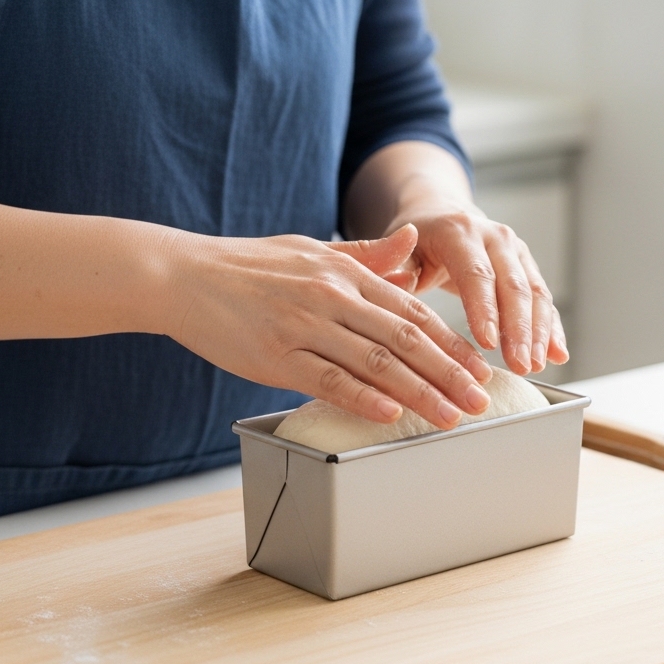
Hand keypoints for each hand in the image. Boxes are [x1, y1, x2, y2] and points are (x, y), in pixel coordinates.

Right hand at [163, 225, 493, 427]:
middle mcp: (331, 297)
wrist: (183, 274)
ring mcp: (302, 326)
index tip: (479, 368)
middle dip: (449, 373)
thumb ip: (366, 255)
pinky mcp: (273, 355)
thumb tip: (411, 247)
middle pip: (405, 340)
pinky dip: (361, 396)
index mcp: (344, 272)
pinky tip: (388, 412)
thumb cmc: (247, 265)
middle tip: (480, 400)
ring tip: (449, 416)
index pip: (413, 312)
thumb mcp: (312, 249)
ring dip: (418, 392)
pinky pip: (325, 378)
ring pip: (374, 362)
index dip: (452, 343)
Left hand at [390, 207, 568, 374]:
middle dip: (520, 329)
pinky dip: (552, 328)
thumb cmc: (414, 241)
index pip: (476, 273)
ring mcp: (516, 252)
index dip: (484, 309)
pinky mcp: (528, 267)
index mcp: (459, 231)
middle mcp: (495, 237)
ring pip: (534, 293)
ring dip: (539, 332)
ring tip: (535, 366)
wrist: (440, 214)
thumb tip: (399, 280)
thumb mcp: (398, 250)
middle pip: (513, 286)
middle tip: (520, 365)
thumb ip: (394, 265)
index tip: (487, 344)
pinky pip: (543, 300)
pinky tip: (558, 354)